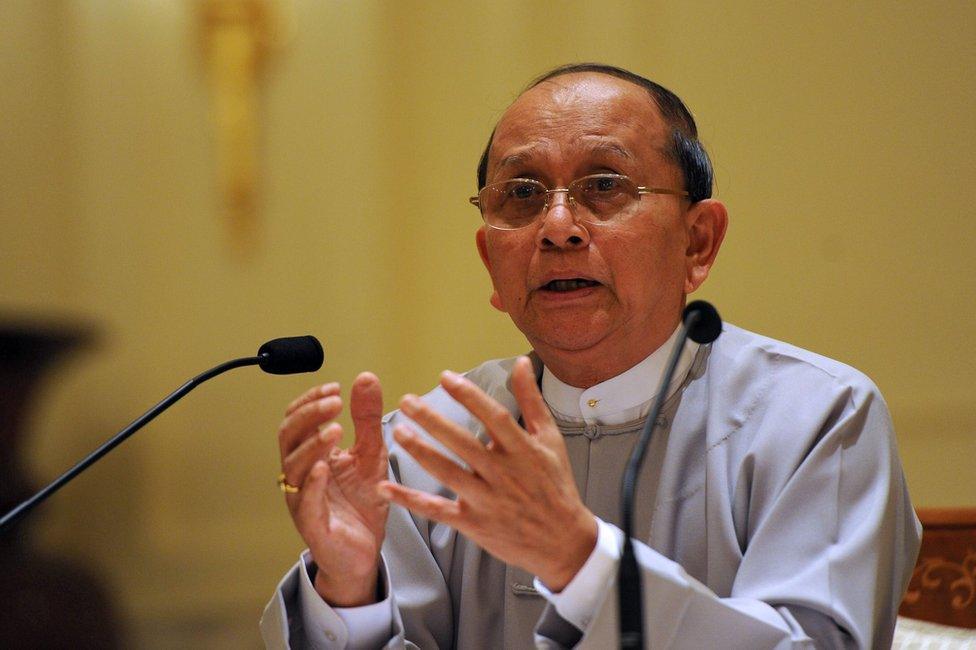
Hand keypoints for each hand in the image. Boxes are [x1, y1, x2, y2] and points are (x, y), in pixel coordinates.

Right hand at [278, 372, 388, 605]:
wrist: (365, 551)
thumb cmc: (361, 503)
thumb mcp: (372, 453)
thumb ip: (367, 418)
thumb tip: (366, 377)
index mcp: (311, 454)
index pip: (298, 419)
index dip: (310, 401)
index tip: (334, 389)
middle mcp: (301, 473)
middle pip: (289, 436)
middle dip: (309, 415)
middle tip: (334, 402)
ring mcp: (302, 498)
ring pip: (293, 466)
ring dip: (313, 444)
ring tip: (336, 429)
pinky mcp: (312, 524)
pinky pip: (304, 501)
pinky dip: (311, 483)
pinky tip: (323, 467)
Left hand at [379, 356, 596, 591]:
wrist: (563, 542)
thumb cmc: (555, 485)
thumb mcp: (550, 439)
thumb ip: (531, 400)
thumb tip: (521, 362)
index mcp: (523, 450)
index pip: (493, 417)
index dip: (469, 396)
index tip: (446, 377)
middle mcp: (503, 474)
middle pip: (463, 443)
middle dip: (433, 420)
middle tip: (407, 401)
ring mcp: (486, 500)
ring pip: (448, 473)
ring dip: (421, 452)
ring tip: (397, 431)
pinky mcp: (473, 523)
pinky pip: (437, 510)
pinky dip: (410, 500)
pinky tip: (385, 488)